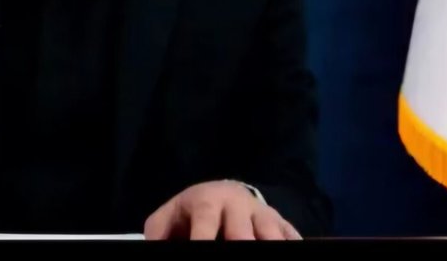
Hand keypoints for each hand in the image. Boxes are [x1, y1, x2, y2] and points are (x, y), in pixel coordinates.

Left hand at [143, 180, 301, 239]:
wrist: (226, 193)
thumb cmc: (193, 212)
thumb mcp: (169, 217)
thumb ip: (158, 234)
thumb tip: (153, 247)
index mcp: (207, 202)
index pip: (205, 221)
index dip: (202, 240)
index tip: (200, 251)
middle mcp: (239, 206)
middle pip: (242, 233)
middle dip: (241, 245)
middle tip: (239, 257)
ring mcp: (264, 215)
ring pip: (272, 235)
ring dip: (269, 244)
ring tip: (267, 254)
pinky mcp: (282, 224)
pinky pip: (292, 235)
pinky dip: (293, 243)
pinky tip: (294, 250)